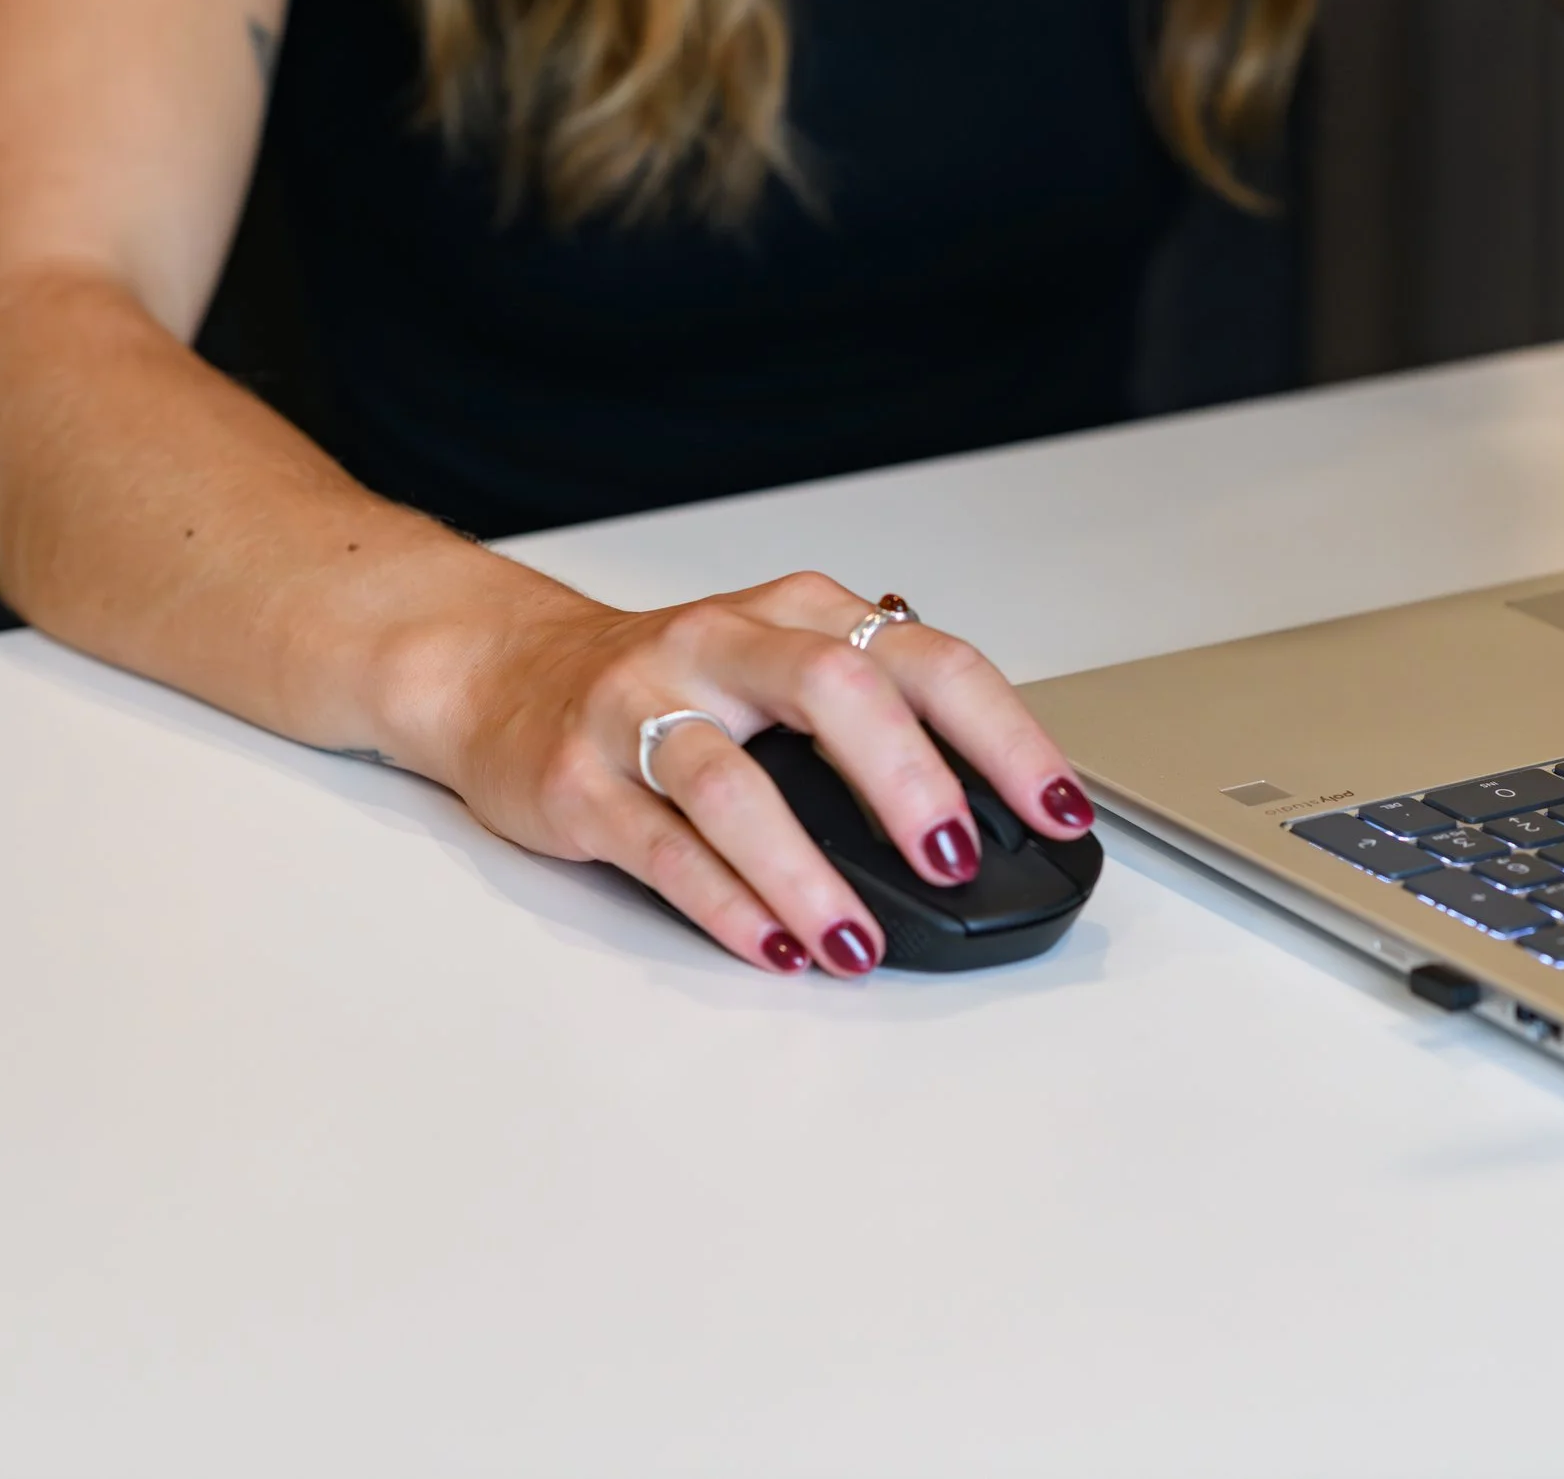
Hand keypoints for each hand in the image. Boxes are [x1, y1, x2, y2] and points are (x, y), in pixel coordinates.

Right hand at [436, 572, 1096, 976]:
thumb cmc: (669, 682)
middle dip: (908, 782)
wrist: (504, 674)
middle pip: (834, 689)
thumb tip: (998, 812)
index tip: (1059, 808)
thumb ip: (878, 715)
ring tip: (856, 941)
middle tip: (955, 862)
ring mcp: (644, 707)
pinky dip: (725, 907)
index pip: (925, 658)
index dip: (1004, 733)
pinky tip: (774, 947)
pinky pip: (661, 848)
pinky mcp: (580, 779)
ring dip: (806, 871)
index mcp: (798, 616)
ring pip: (734, 783)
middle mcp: (725, 645)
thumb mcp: (781, 664)